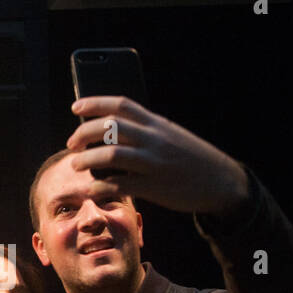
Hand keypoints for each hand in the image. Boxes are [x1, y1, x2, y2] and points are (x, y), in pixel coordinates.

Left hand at [64, 96, 249, 214]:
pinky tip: (91, 189)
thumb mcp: (171, 134)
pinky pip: (119, 185)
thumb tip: (114, 129)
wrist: (221, 181)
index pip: (121, 105)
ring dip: (87, 158)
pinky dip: (100, 186)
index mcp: (156, 124)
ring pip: (111, 154)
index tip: (76, 108)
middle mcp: (153, 139)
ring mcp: (153, 163)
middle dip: (84, 133)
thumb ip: (146, 129)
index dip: (95, 103)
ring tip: (75, 164)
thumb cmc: (192, 158)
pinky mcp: (154, 187)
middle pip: (110, 128)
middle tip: (72, 144)